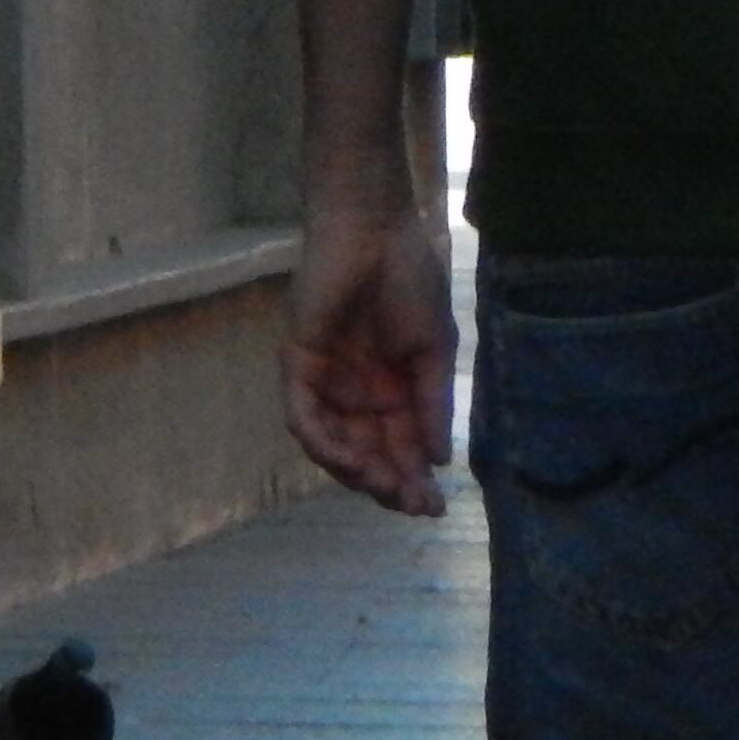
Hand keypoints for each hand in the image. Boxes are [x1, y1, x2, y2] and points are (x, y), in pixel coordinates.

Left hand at [285, 192, 459, 516]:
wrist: (375, 232)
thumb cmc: (411, 281)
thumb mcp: (435, 350)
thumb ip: (433, 404)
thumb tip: (440, 459)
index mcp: (393, 389)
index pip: (400, 446)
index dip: (415, 478)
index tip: (435, 507)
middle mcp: (355, 393)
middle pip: (368, 453)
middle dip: (389, 484)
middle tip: (412, 506)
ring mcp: (325, 382)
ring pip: (333, 445)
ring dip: (358, 472)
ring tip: (385, 487)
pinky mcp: (298, 366)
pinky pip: (304, 418)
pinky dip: (325, 444)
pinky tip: (353, 460)